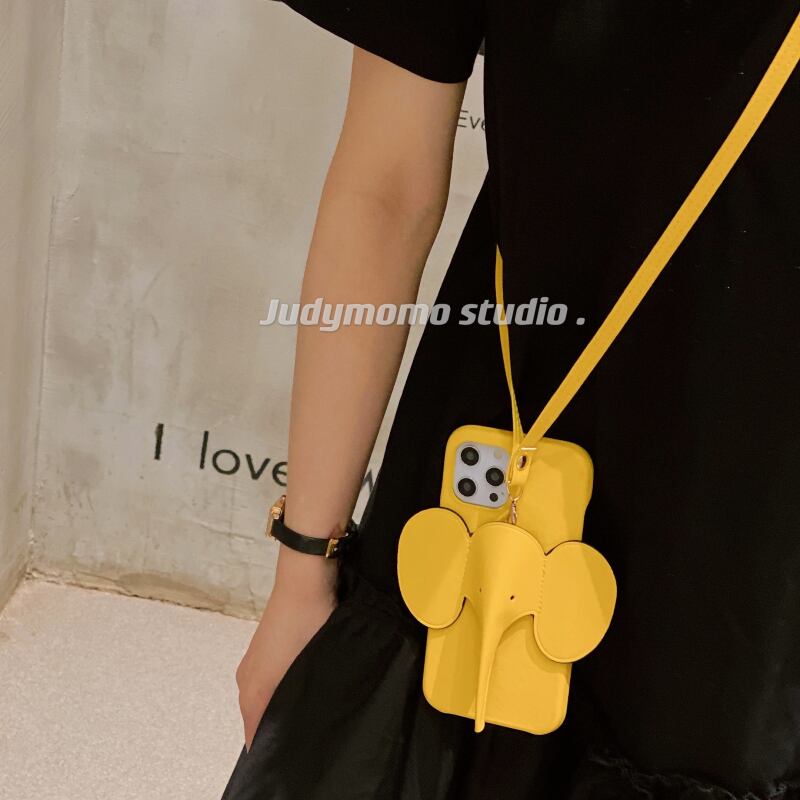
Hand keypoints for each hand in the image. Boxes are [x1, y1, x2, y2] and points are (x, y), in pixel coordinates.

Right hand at [235, 551, 336, 752]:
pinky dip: (280, 687)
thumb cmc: (309, 618)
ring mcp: (254, 660)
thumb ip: (300, 701)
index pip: (254, 735)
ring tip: (305, 710)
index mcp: (253, 688)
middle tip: (304, 735)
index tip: (288, 754)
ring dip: (279, 705)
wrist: (304, 577)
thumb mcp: (309, 665)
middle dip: (276, 728)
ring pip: (263, 697)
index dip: (270, 748)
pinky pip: (268, 679)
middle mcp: (247, 677)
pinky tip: (302, 685)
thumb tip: (302, 725)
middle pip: (256, 718)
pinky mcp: (264, 647)